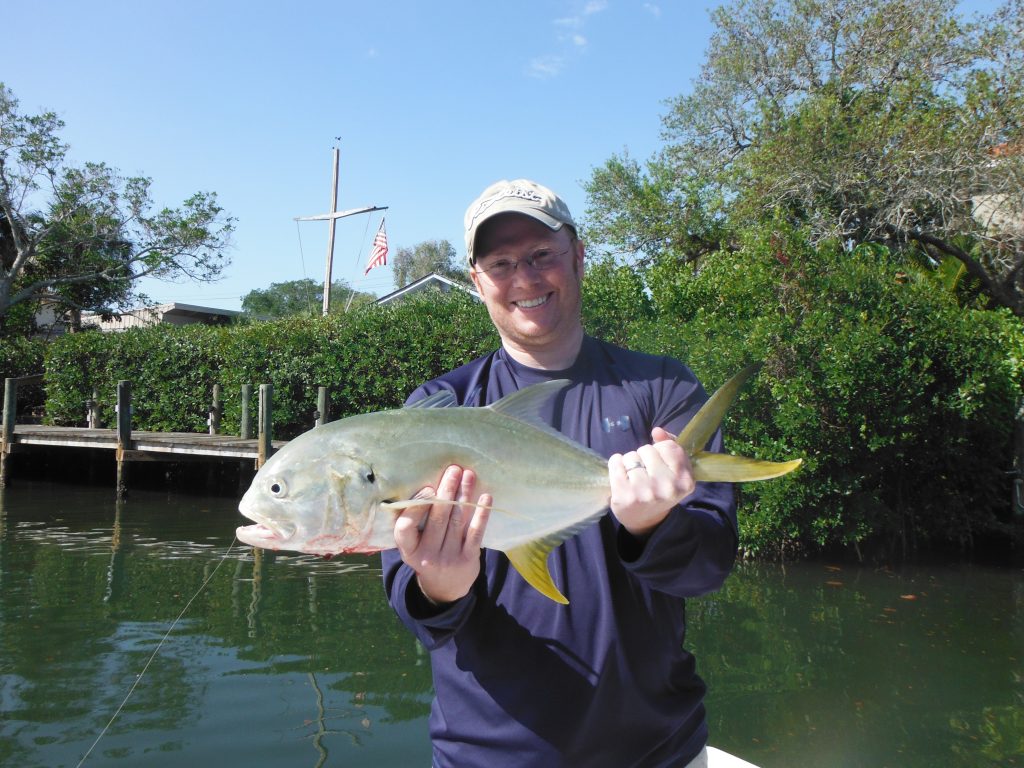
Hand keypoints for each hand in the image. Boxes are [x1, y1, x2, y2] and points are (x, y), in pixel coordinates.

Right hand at [393, 465, 490, 604]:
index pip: (405, 529)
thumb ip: (414, 522)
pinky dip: (481, 514)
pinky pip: (475, 533)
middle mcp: (427, 556)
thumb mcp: (413, 545)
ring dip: (464, 495)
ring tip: (468, 475)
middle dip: (446, 491)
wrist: (445, 587)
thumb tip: (426, 485)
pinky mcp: (468, 559)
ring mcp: (449, 558)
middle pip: (437, 519)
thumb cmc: (427, 554)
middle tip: (454, 469)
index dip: (416, 508)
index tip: (428, 488)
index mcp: (409, 550)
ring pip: (457, 521)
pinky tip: (485, 497)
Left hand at [608, 427, 694, 539]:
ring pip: (630, 456)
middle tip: (645, 473)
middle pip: (647, 449)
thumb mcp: (672, 470)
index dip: (660, 451)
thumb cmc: (659, 489)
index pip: (669, 447)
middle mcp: (667, 487)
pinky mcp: (625, 495)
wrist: (646, 521)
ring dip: (629, 463)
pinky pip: (615, 462)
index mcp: (685, 480)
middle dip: (643, 457)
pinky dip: (615, 465)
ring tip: (633, 478)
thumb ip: (669, 446)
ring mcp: (645, 492)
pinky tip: (620, 476)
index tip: (658, 463)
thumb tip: (657, 431)